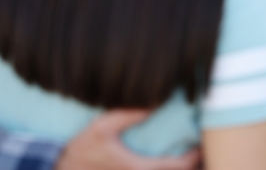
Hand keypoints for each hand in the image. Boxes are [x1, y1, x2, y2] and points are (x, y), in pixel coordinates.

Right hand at [56, 110, 201, 169]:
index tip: (201, 143)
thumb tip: (154, 102)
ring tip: (190, 154)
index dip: (194, 157)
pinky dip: (165, 169)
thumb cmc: (82, 150)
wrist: (63, 169)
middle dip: (192, 165)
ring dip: (177, 168)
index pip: (178, 167)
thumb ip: (127, 114)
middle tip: (203, 148)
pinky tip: (167, 159)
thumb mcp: (102, 127)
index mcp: (140, 169)